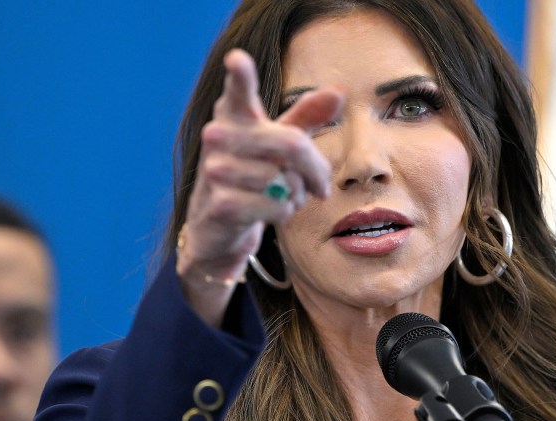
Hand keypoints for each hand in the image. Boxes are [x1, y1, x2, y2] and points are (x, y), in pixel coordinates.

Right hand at [176, 49, 342, 325]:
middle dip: (316, 169)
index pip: (237, 92)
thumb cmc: (251, 176)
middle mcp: (218, 137)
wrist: (217, 227)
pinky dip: (284, 213)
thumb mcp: (277, 145)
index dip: (240, 76)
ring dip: (296, 194)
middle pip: (293, 145)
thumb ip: (306, 119)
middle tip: (321, 185)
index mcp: (234, 116)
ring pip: (287, 180)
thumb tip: (338, 92)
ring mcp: (216, 171)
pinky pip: (278, 205)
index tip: (237, 59)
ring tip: (280, 195)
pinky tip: (268, 212)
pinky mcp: (222, 205)